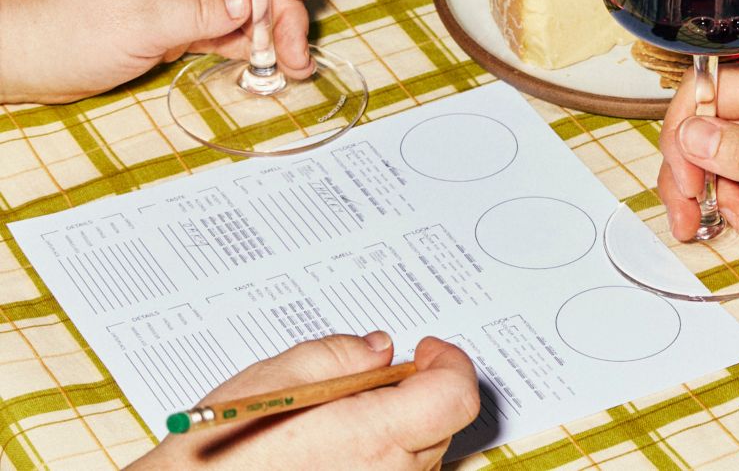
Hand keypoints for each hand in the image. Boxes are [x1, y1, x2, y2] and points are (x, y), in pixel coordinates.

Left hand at [0, 0, 314, 103]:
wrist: (19, 54)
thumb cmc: (64, 28)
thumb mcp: (137, 21)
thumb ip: (199, 9)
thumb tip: (247, 2)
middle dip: (284, 10)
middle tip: (296, 53)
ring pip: (248, 5)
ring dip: (274, 33)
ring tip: (292, 67)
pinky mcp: (177, 25)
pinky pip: (227, 29)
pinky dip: (250, 46)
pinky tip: (265, 65)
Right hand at [128, 332, 479, 470]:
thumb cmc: (214, 459)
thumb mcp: (272, 379)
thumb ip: (338, 355)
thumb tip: (378, 349)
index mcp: (371, 438)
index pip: (455, 396)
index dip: (448, 363)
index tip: (425, 349)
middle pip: (439, 424)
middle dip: (414, 392)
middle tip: (365, 380)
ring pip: (419, 457)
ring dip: (395, 430)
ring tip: (332, 425)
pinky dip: (377, 461)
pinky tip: (330, 455)